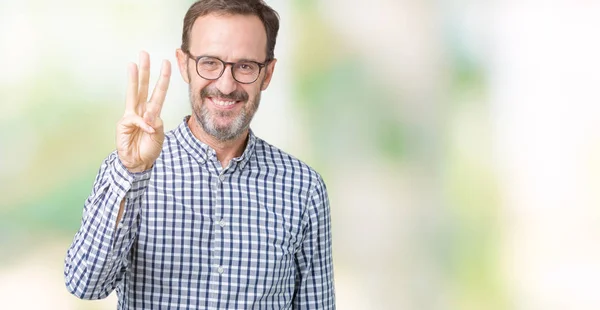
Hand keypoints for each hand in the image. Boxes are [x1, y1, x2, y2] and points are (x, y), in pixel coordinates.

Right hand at [117, 51, 170, 172]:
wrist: (139, 162)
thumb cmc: (149, 148)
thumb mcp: (159, 135)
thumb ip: (155, 124)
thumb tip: (148, 116)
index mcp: (153, 112)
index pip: (158, 91)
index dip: (163, 78)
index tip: (167, 63)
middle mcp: (142, 110)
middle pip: (143, 86)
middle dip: (144, 70)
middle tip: (144, 53)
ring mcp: (132, 115)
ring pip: (133, 93)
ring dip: (133, 78)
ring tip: (133, 64)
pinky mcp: (124, 123)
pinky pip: (136, 119)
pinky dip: (143, 124)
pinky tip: (147, 130)